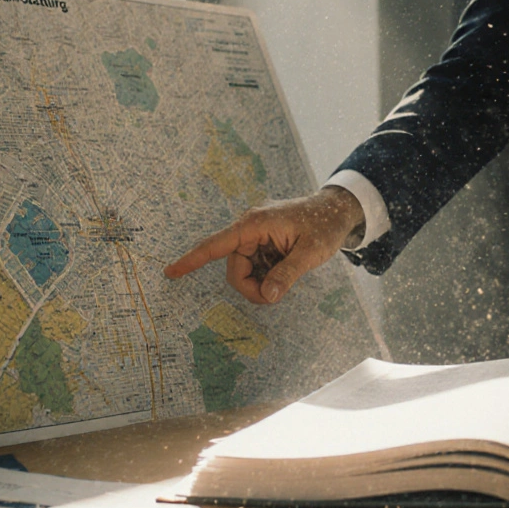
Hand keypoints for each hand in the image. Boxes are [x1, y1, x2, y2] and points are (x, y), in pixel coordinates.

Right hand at [164, 186, 364, 303]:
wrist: (338, 210)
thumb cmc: (324, 225)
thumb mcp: (311, 253)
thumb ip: (287, 275)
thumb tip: (268, 296)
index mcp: (255, 224)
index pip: (216, 244)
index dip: (192, 260)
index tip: (170, 272)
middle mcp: (250, 228)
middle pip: (235, 268)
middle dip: (251, 287)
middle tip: (275, 296)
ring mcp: (256, 235)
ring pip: (245, 270)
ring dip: (261, 282)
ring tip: (286, 278)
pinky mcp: (263, 242)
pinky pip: (256, 266)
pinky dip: (267, 276)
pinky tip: (286, 270)